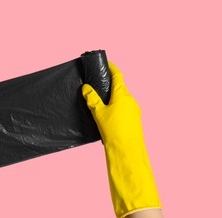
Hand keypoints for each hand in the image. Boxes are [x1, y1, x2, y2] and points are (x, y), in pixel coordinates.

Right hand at [82, 62, 160, 217]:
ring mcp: (135, 110)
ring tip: (101, 100)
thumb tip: (86, 88)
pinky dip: (117, 106)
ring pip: (122, 98)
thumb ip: (92, 99)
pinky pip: (125, 108)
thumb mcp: (98, 113)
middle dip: (110, 84)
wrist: (127, 151)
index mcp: (122, 95)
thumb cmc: (113, 131)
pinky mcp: (135, 120)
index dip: (111, 67)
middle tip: (98, 83)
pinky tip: (109, 114)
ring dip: (113, 96)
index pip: (118, 75)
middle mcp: (131, 100)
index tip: (105, 62)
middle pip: (120, 86)